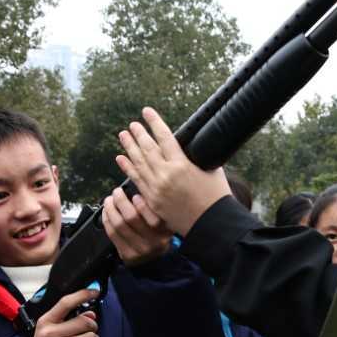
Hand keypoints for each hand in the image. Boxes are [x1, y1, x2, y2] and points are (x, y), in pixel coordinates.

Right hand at [29, 289, 100, 336]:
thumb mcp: (50, 329)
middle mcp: (50, 334)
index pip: (66, 303)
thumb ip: (69, 319)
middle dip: (92, 326)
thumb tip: (91, 314)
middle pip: (85, 322)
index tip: (95, 292)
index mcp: (46, 322)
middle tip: (89, 331)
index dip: (83, 295)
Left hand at [102, 186, 171, 265]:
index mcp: (164, 232)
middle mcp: (153, 243)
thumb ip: (153, 209)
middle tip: (116, 192)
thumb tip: (136, 191)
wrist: (154, 261)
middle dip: (120, 201)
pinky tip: (106, 212)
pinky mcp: (127, 255)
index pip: (153, 217)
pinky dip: (106, 220)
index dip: (141, 204)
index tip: (135, 196)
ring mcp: (139, 250)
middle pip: (131, 217)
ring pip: (119, 225)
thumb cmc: (157, 236)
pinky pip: (112, 234)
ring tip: (109, 200)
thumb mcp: (164, 223)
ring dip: (110, 209)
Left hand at [116, 107, 231, 236]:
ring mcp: (157, 189)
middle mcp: (166, 175)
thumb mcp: (211, 170)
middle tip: (133, 125)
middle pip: (148, 149)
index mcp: (182, 164)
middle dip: (139, 134)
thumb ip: (198, 157)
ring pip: (139, 163)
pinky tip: (121, 159)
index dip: (154, 122)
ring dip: (130, 148)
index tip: (147, 112)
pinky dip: (128, 168)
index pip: (164, 137)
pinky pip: (136, 181)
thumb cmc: (215, 198)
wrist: (211, 224)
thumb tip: (192, 147)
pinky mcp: (152, 201)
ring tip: (123, 136)